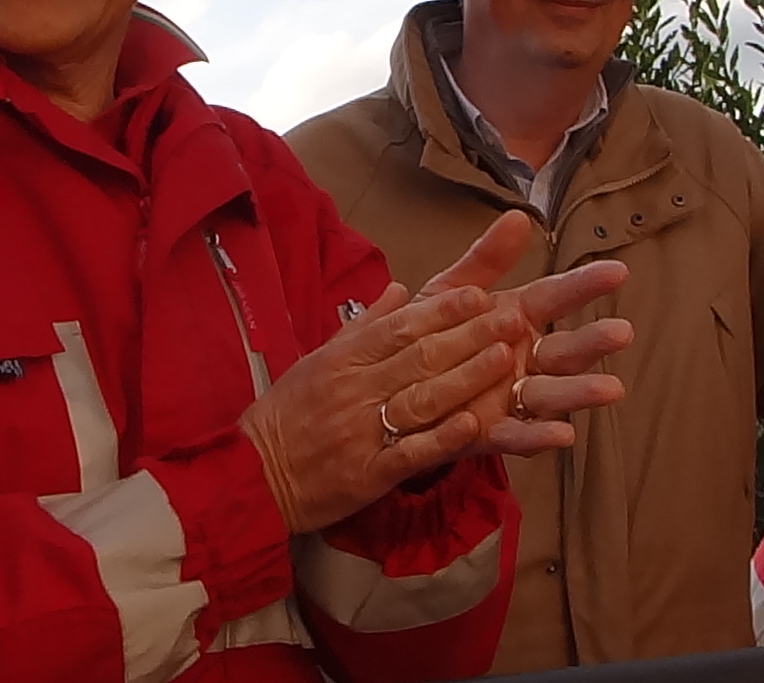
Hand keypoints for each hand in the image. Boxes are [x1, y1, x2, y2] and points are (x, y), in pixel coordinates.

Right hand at [238, 280, 528, 533]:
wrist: (253, 474)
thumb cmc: (288, 414)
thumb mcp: (318, 360)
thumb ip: (364, 326)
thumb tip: (401, 289)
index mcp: (342, 359)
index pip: (399, 328)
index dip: (441, 311)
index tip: (478, 294)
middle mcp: (354, 389)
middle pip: (418, 357)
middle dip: (469, 336)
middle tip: (511, 318)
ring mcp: (361, 431)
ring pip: (420, 399)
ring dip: (465, 378)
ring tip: (504, 359)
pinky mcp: (367, 473)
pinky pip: (409, 452)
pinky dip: (441, 439)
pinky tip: (473, 425)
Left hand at [415, 210, 633, 455]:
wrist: (388, 385)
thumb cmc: (426, 332)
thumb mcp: (450, 289)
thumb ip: (486, 258)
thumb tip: (519, 216)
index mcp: (515, 318)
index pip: (555, 297)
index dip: (584, 285)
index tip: (616, 271)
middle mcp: (522, 359)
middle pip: (564, 349)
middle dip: (593, 342)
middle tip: (621, 331)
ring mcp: (510, 398)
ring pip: (551, 393)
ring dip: (579, 391)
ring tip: (611, 389)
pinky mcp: (490, 432)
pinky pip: (517, 436)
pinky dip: (538, 436)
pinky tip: (562, 435)